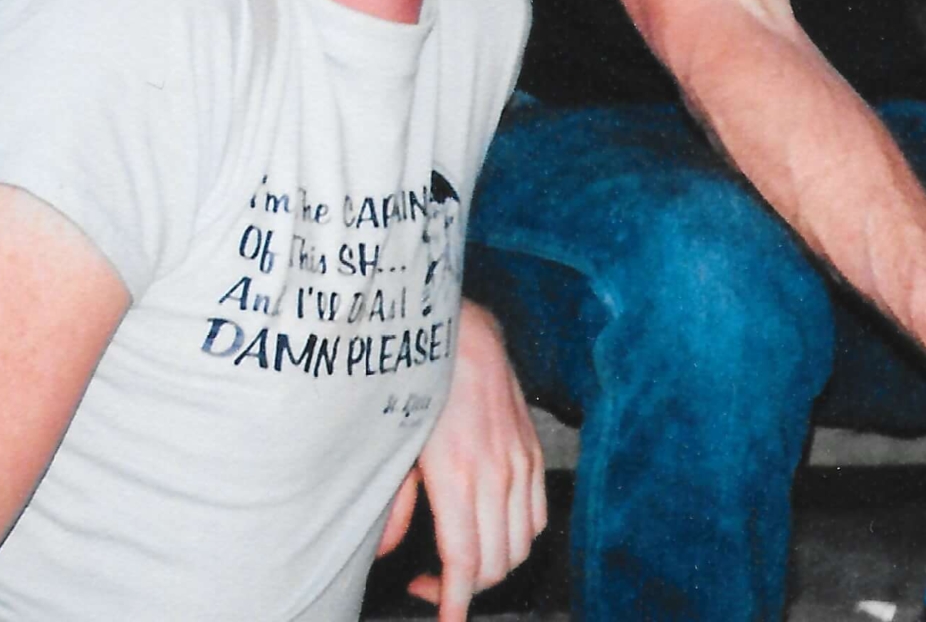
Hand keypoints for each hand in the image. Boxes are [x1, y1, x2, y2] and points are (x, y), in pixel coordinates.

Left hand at [378, 304, 546, 620]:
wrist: (463, 333)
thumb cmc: (421, 385)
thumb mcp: (394, 447)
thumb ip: (392, 506)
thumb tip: (388, 554)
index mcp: (457, 477)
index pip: (464, 562)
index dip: (455, 602)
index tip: (448, 621)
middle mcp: (497, 475)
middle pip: (495, 563)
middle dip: (466, 589)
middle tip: (432, 585)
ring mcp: (521, 464)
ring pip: (521, 545)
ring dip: (494, 567)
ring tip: (460, 562)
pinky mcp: (533, 453)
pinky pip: (538, 516)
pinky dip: (519, 538)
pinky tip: (492, 533)